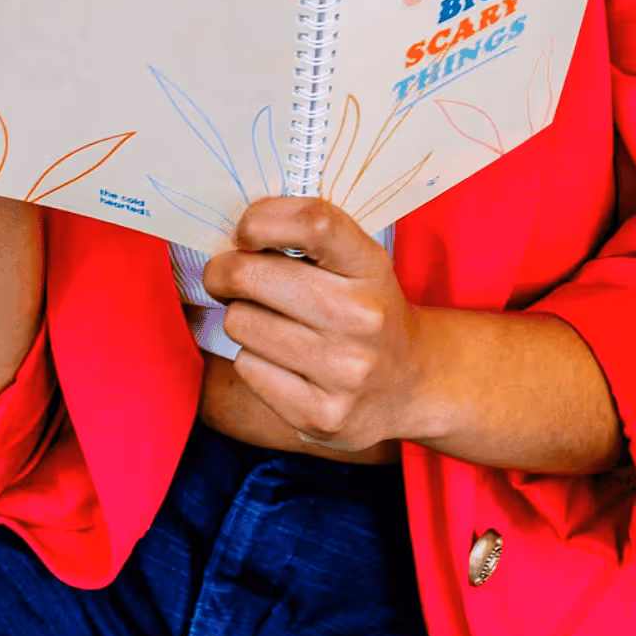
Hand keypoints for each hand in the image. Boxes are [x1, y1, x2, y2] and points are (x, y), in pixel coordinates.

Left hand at [202, 198, 426, 451]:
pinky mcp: (320, 415)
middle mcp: (361, 318)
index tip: (246, 232)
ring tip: (269, 322)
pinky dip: (253, 359)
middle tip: (229, 276)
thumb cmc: (365, 308)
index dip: (261, 220)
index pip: (313, 223)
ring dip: (241, 318)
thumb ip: (306, 237)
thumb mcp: (357, 261)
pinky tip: (280, 360)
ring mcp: (343, 371)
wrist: (410, 382)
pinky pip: (247, 368)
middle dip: (225, 272)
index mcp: (370, 267)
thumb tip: (234, 235)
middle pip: (251, 275)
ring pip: (240, 323)